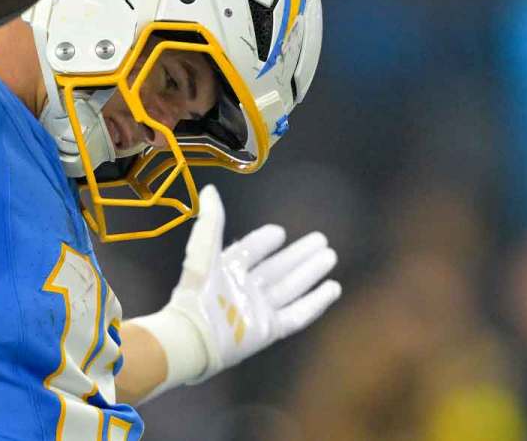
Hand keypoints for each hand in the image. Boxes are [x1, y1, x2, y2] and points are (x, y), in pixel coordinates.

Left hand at [166, 184, 340, 380]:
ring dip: (311, 272)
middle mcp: (245, 289)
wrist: (193, 336)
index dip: (264, 241)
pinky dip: (316, 302)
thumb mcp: (203, 250)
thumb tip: (210, 189)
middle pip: (277, 269)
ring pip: (291, 287)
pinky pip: (298, 314)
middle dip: (298, 255)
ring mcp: (259, 310)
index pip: (250, 252)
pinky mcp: (270, 329)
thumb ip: (211, 221)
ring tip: (330, 255)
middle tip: (321, 239)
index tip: (280, 232)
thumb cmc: (196, 292)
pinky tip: (333, 288)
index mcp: (226, 270)